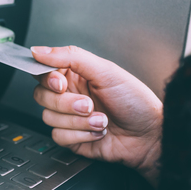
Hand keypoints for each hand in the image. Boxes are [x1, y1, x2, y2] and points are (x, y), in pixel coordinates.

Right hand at [31, 46, 162, 185]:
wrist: (150, 136)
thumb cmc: (136, 102)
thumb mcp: (105, 71)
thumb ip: (70, 57)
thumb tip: (40, 50)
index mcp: (76, 74)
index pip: (44, 71)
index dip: (47, 78)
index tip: (60, 83)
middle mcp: (70, 94)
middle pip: (41, 95)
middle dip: (66, 103)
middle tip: (89, 104)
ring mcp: (69, 117)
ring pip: (48, 117)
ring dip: (78, 121)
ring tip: (101, 119)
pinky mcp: (72, 138)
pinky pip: (58, 136)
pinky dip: (80, 135)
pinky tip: (98, 131)